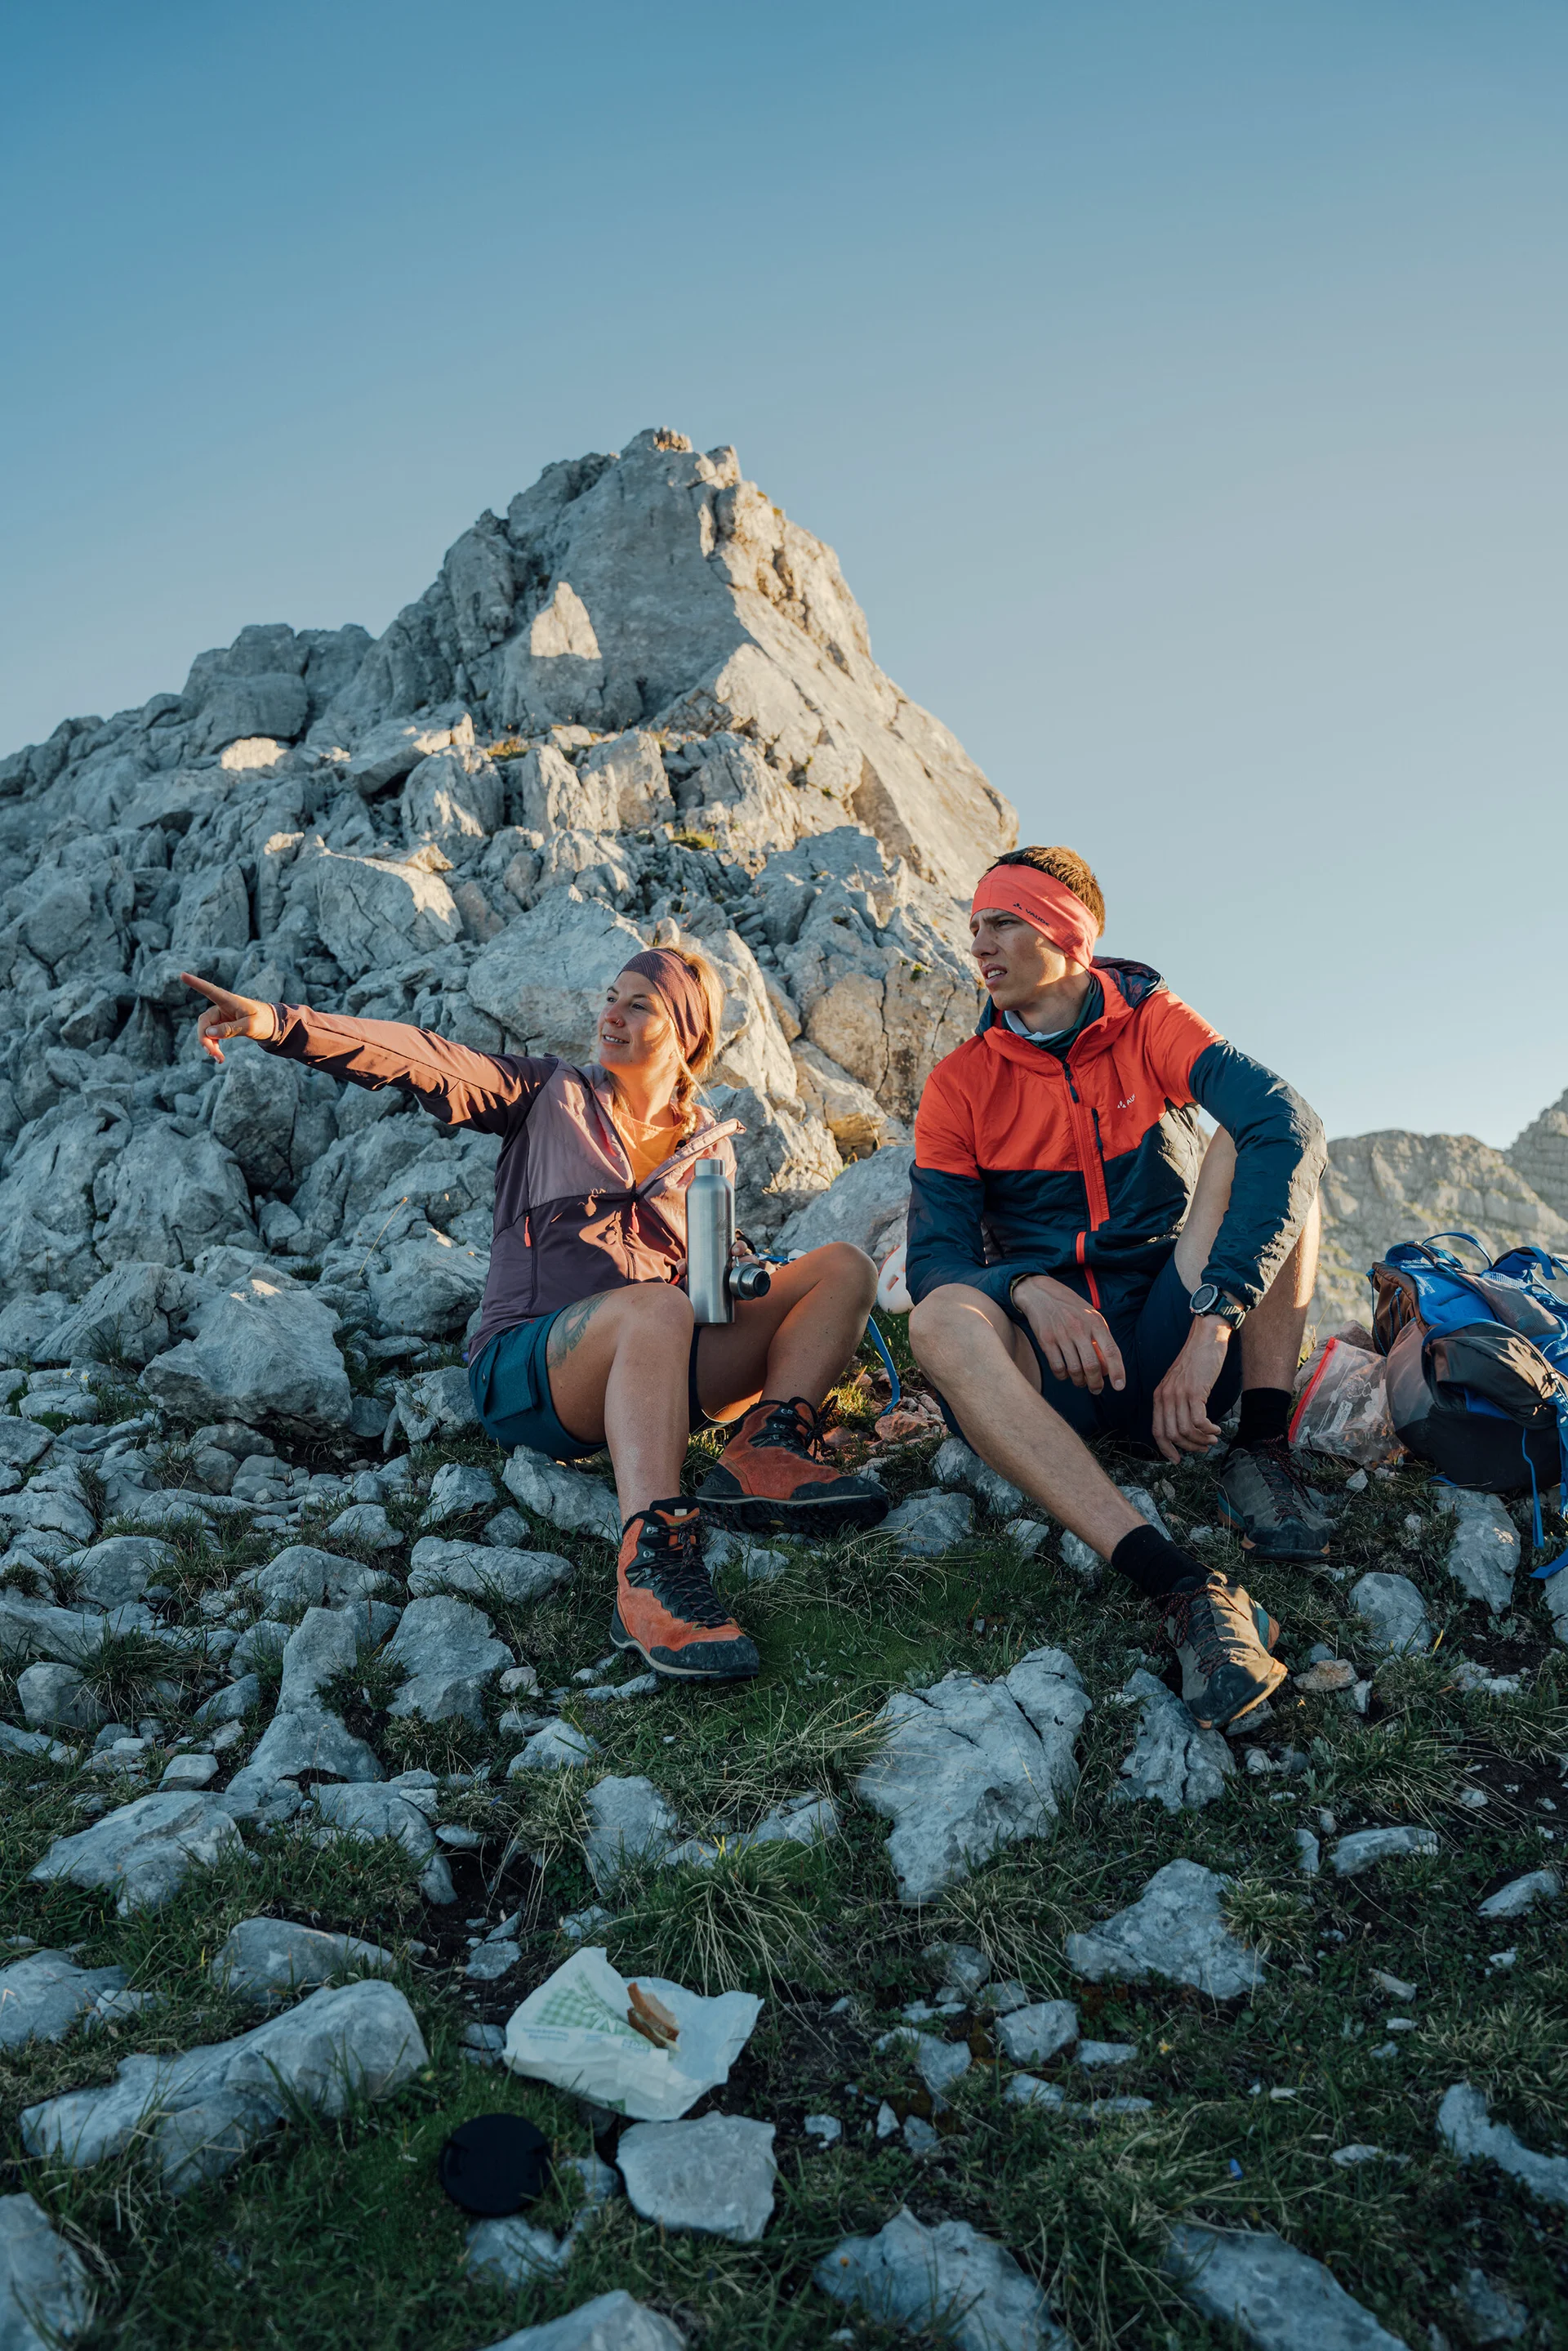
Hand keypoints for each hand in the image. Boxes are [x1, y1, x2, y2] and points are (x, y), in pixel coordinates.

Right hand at [180, 973, 277, 1062]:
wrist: (272, 1026)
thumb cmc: (264, 1021)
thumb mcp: (250, 1026)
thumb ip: (231, 1029)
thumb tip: (209, 1033)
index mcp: (229, 1000)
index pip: (210, 990)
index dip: (196, 983)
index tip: (182, 975)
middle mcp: (222, 1006)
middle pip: (204, 1022)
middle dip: (205, 1039)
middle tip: (213, 1055)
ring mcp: (221, 1016)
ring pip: (206, 1031)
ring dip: (209, 1045)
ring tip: (219, 1059)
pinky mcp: (222, 1025)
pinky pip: (211, 1035)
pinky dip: (213, 1046)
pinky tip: (218, 1056)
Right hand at [1012, 1273, 1125, 1393]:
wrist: (1040, 1293)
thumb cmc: (1070, 1307)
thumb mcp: (1090, 1315)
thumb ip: (1100, 1338)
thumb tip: (1106, 1367)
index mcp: (1095, 1322)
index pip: (1111, 1351)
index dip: (1117, 1371)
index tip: (1119, 1386)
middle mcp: (1080, 1328)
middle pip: (1092, 1365)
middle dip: (1096, 1383)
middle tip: (1096, 1389)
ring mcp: (1062, 1335)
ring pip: (1075, 1370)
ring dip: (1079, 1381)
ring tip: (1081, 1382)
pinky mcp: (1046, 1340)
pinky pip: (1057, 1367)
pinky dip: (1063, 1376)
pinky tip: (1065, 1374)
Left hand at [1151, 1317, 1231, 1460]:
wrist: (1206, 1339)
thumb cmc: (1196, 1361)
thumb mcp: (1178, 1382)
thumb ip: (1176, 1402)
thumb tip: (1185, 1427)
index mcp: (1159, 1396)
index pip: (1157, 1431)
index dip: (1166, 1449)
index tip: (1177, 1459)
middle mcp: (1165, 1396)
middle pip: (1171, 1434)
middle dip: (1188, 1447)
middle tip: (1203, 1448)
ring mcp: (1179, 1394)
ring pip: (1185, 1430)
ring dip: (1201, 1440)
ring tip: (1212, 1439)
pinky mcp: (1194, 1391)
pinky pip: (1198, 1421)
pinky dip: (1208, 1430)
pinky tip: (1216, 1429)